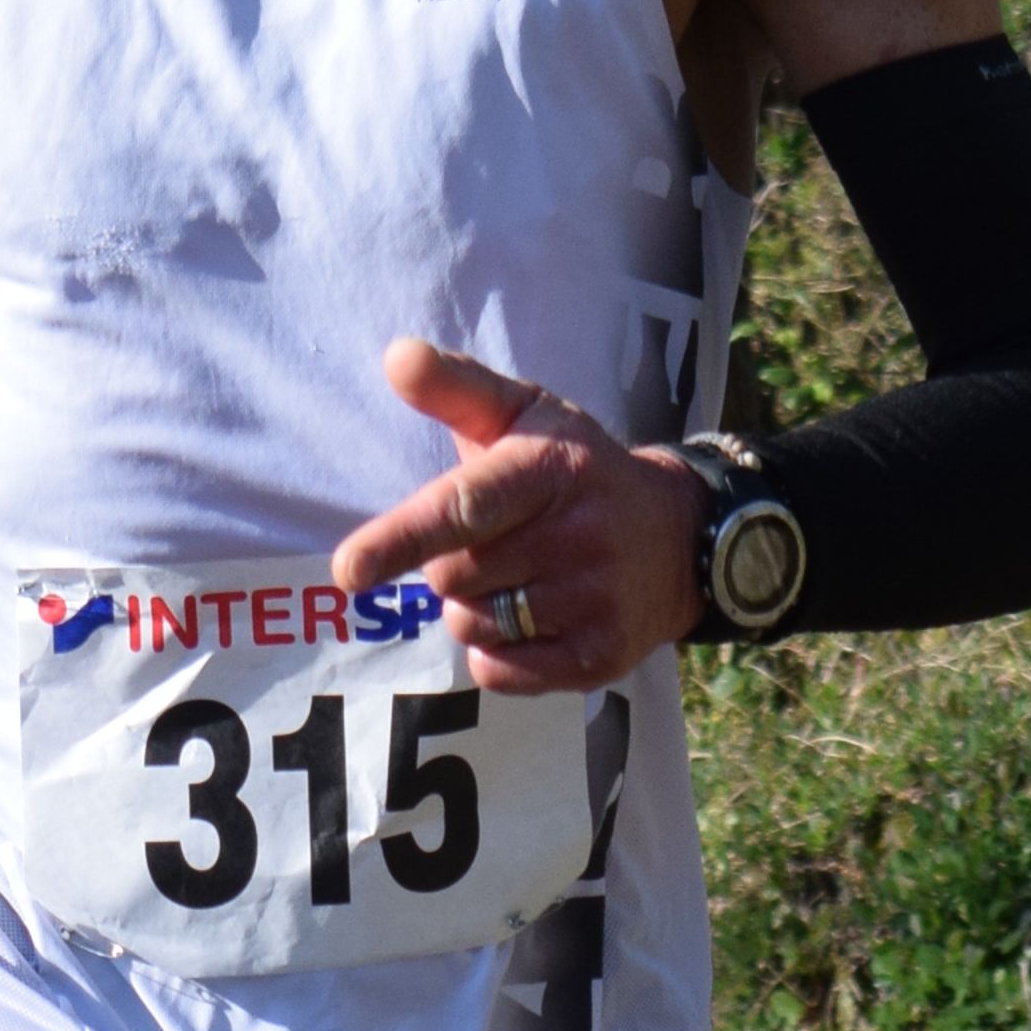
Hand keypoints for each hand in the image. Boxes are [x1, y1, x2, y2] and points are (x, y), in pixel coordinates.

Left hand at [334, 339, 700, 693]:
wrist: (681, 535)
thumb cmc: (577, 469)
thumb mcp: (527, 413)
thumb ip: (457, 387)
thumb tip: (396, 357)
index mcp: (551, 467)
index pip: (464, 507)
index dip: (401, 537)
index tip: (349, 568)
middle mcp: (578, 535)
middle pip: (451, 575)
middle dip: (449, 564)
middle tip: (494, 542)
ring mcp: (594, 601)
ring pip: (471, 626)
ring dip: (472, 609)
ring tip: (519, 578)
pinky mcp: (600, 657)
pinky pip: (498, 673)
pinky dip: (496, 654)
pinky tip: (532, 619)